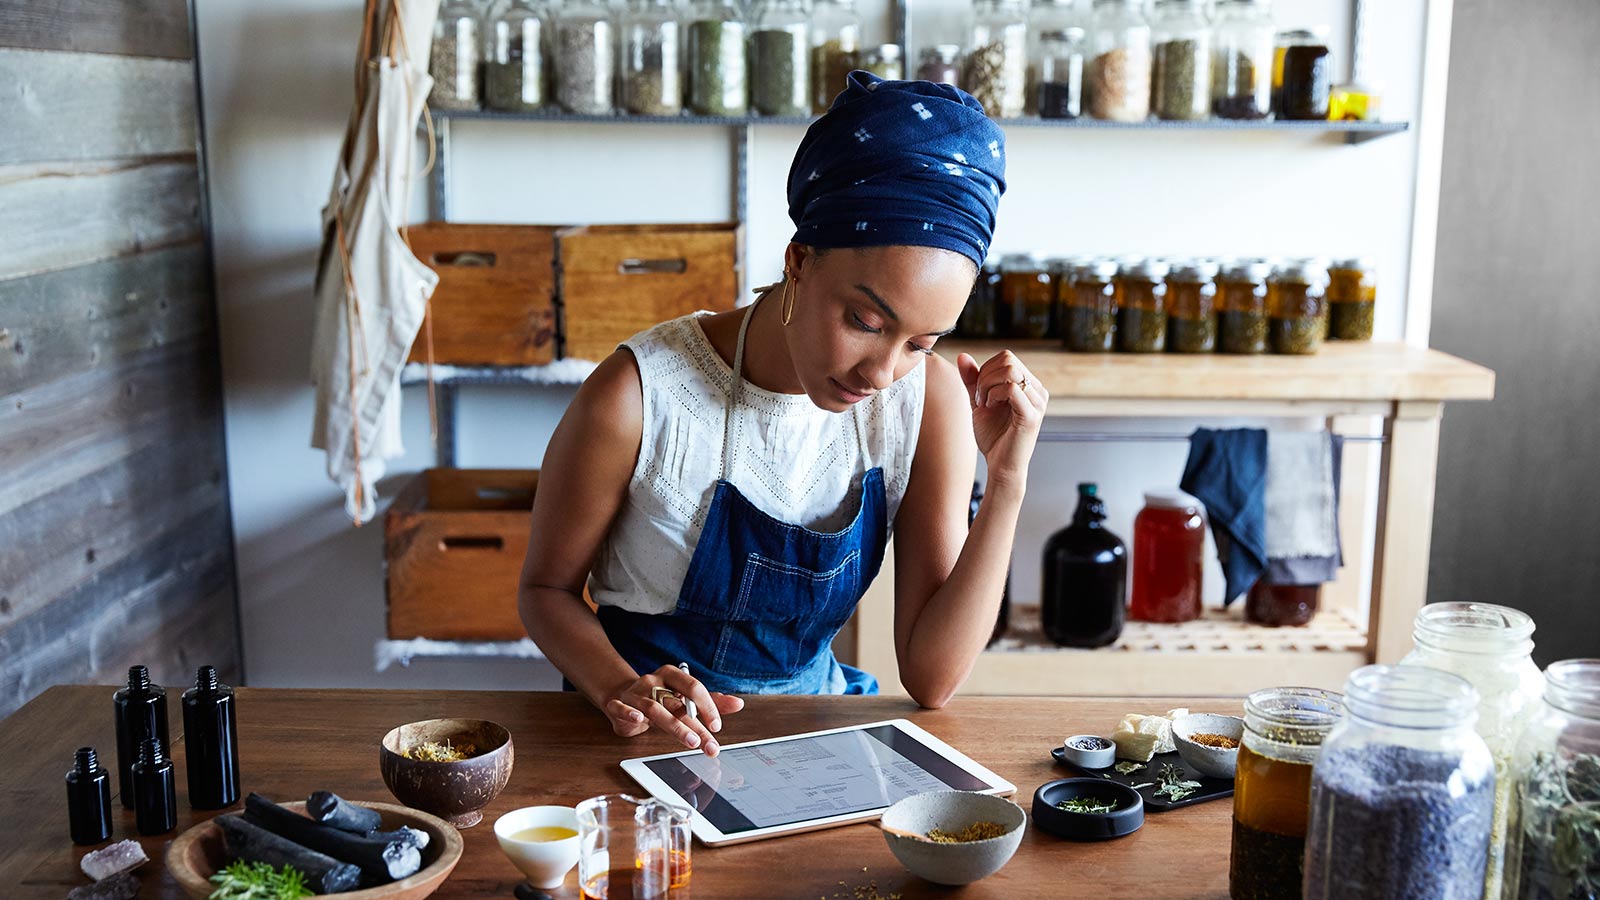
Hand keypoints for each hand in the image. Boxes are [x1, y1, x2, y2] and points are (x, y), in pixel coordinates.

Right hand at [603, 665, 745, 755]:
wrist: (622, 696)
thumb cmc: (659, 698)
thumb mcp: (684, 698)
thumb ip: (710, 702)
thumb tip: (738, 704)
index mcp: (672, 676)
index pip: (693, 687)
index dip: (707, 706)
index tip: (717, 726)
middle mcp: (654, 682)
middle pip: (676, 703)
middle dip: (695, 725)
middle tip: (709, 744)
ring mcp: (635, 693)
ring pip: (655, 708)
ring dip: (674, 725)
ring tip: (690, 741)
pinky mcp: (618, 704)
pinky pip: (621, 708)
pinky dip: (629, 713)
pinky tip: (638, 719)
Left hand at [956, 351, 1046, 488]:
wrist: (1000, 465)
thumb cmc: (993, 436)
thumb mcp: (979, 401)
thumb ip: (972, 379)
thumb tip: (963, 355)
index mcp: (1029, 384)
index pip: (1007, 356)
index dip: (986, 369)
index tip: (979, 393)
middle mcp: (1038, 390)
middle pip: (1008, 359)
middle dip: (984, 376)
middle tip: (979, 399)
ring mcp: (1038, 402)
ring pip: (1010, 371)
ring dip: (988, 385)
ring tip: (984, 404)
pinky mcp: (1032, 415)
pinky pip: (1012, 389)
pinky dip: (994, 395)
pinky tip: (990, 408)